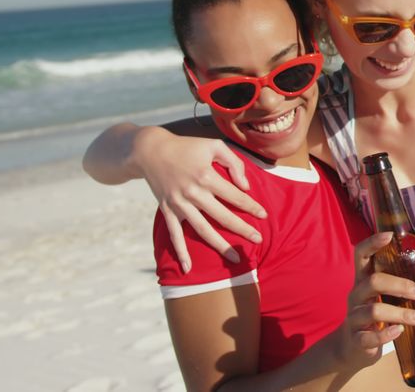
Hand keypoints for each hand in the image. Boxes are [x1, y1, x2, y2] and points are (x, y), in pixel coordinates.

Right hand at [135, 128, 265, 272]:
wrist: (150, 150)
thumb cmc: (187, 146)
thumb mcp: (213, 146)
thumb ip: (233, 163)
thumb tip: (245, 186)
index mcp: (206, 176)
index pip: (235, 196)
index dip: (251, 206)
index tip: (263, 215)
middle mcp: (193, 193)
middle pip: (223, 217)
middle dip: (242, 230)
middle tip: (258, 240)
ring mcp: (179, 204)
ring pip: (203, 230)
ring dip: (220, 245)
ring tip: (235, 259)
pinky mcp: (168, 211)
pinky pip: (174, 235)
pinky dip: (181, 252)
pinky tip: (188, 269)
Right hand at [337, 232, 414, 362]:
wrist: (353, 349)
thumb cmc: (376, 317)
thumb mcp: (389, 297)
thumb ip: (409, 283)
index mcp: (364, 280)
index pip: (361, 255)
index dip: (372, 243)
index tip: (389, 235)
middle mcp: (356, 295)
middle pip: (374, 281)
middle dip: (402, 285)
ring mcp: (354, 317)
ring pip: (374, 310)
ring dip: (403, 313)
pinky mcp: (356, 339)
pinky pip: (369, 337)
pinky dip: (386, 335)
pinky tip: (399, 331)